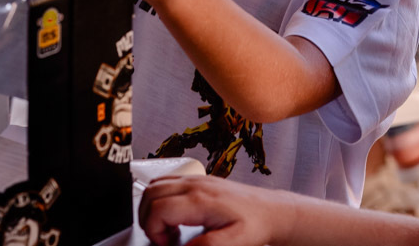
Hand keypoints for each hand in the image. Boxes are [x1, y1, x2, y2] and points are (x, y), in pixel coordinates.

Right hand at [138, 176, 288, 245]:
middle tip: (164, 238)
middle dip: (148, 219)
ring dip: (152, 207)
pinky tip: (174, 215)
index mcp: (201, 200)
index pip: (158, 209)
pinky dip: (160, 198)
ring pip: (155, 184)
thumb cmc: (255, 224)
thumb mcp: (234, 242)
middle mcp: (196, 185)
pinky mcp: (199, 180)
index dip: (153, 231)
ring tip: (168, 228)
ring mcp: (196, 179)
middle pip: (150, 193)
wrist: (271, 210)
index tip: (166, 244)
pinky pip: (167, 181)